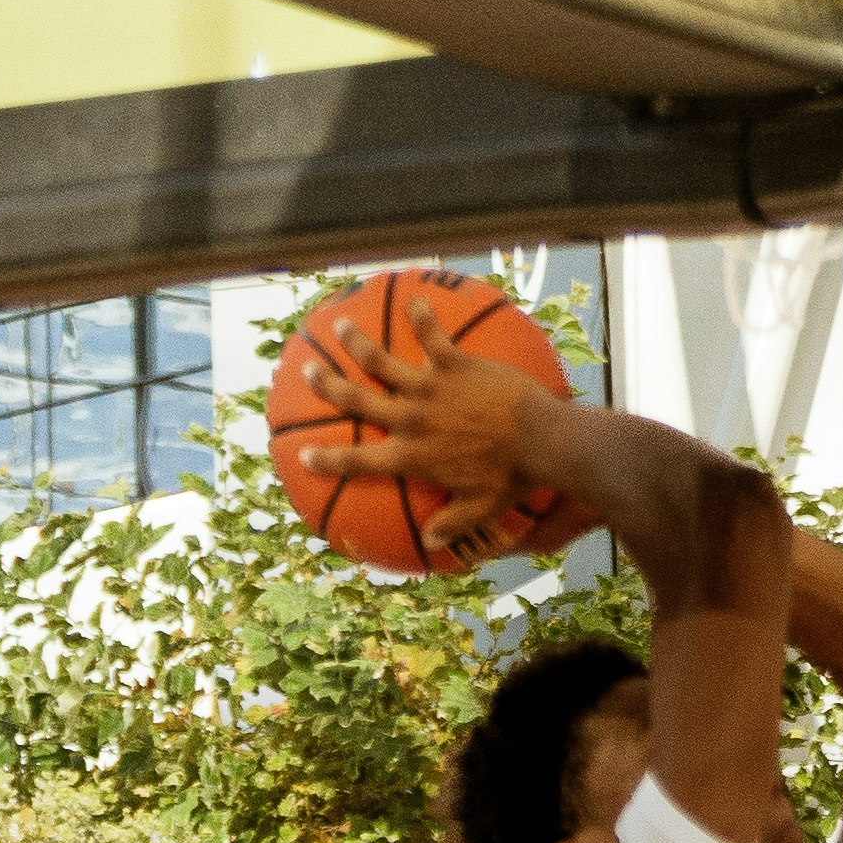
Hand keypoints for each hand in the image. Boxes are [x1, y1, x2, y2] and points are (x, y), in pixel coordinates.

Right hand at [292, 309, 585, 562]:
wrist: (538, 441)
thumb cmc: (511, 479)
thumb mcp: (480, 510)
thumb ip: (452, 525)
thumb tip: (431, 542)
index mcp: (411, 456)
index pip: (357, 461)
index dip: (327, 460)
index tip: (304, 455)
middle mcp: (411, 419)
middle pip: (357, 400)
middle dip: (328, 386)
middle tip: (309, 372)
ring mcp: (430, 388)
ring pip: (382, 361)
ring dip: (358, 343)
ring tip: (342, 326)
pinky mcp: (454, 364)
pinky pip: (432, 335)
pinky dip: (422, 317)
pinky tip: (415, 300)